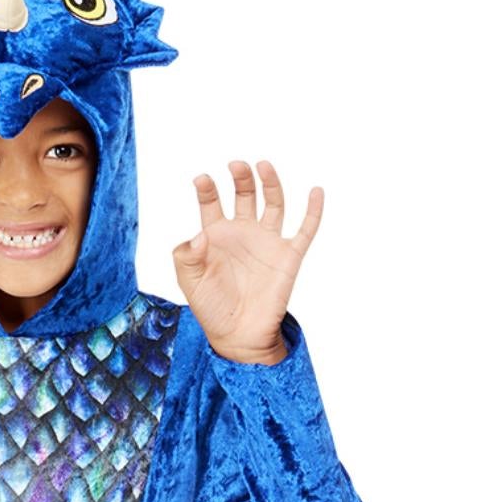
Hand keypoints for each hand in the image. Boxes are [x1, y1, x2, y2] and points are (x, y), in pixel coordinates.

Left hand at [171, 159, 322, 362]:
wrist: (238, 336)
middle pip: (245, 194)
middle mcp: (243, 233)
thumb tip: (199, 235)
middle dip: (241, 178)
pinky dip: (313, 211)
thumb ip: (186, 256)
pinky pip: (305, 230)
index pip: (212, 202)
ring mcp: (267, 242)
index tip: (202, 180)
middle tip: (236, 165)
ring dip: (270, 183)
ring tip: (262, 166)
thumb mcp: (189, 282)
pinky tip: (316, 191)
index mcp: (217, 235)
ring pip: (274, 203)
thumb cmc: (212, 309)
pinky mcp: (288, 256)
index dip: (207, 189)